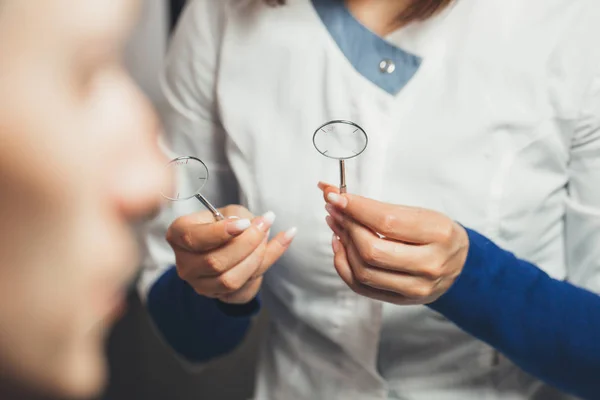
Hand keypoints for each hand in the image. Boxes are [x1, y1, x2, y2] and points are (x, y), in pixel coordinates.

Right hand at [166, 205, 296, 303]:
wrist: (223, 245)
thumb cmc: (223, 222)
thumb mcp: (228, 211)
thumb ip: (240, 217)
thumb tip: (258, 226)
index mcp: (178, 236)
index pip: (195, 239)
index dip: (222, 232)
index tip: (245, 223)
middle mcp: (184, 264)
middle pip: (215, 262)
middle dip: (247, 243)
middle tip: (265, 224)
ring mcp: (199, 285)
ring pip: (230, 281)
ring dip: (257, 257)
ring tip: (270, 234)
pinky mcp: (218, 297)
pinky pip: (246, 289)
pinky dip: (268, 263)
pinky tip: (284, 240)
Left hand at [318, 182, 468, 304]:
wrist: (459, 264)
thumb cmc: (436, 233)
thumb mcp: (419, 213)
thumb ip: (379, 208)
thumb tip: (336, 196)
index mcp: (439, 234)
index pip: (387, 222)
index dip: (356, 209)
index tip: (336, 196)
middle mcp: (430, 265)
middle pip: (372, 251)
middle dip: (346, 227)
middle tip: (334, 209)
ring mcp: (416, 288)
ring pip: (363, 271)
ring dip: (342, 245)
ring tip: (337, 225)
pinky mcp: (402, 301)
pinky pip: (361, 287)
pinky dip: (344, 265)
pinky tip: (341, 246)